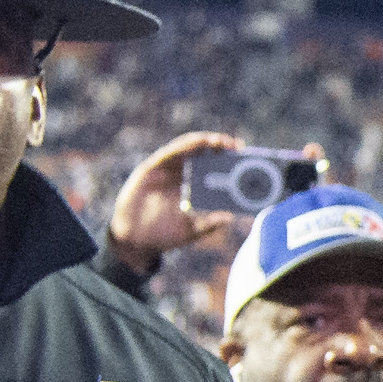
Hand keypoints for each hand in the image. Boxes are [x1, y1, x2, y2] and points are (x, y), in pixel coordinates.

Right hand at [107, 134, 322, 276]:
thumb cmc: (163, 235)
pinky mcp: (153, 167)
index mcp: (195, 190)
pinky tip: (199, 143)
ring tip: (223, 142)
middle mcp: (184, 177)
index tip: (248, 160)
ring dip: (207, 143)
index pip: (216, 173)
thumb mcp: (192, 230)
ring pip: (191, 151)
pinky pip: (171, 152)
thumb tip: (231, 217)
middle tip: (239, 146)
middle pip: (206, 158)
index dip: (230, 165)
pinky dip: (186, 146)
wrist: (134, 239)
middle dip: (222, 150)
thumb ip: (210, 223)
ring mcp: (169, 171)